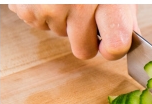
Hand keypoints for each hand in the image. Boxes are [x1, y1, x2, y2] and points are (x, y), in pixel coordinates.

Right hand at [8, 4, 138, 59]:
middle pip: (83, 50)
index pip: (116, 45)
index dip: (113, 49)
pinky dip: (43, 11)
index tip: (111, 45)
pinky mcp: (26, 8)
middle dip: (84, 36)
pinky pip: (39, 24)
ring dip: (63, 19)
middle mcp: (77, 5)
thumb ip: (121, 13)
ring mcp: (48, 9)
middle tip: (85, 12)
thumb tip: (125, 40)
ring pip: (59, 35)